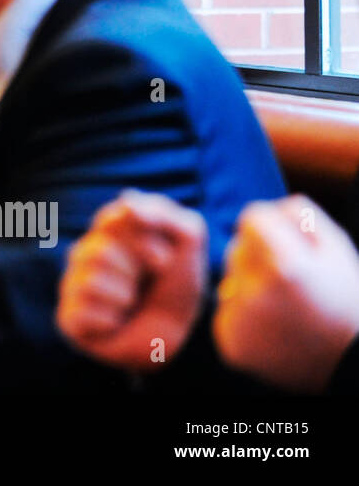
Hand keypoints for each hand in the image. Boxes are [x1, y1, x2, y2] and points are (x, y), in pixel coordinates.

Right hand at [56, 190, 207, 372]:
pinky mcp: (68, 316)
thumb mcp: (186, 245)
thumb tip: (126, 198)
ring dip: (123, 296)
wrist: (175, 338)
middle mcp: (85, 253)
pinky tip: (116, 323)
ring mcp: (73, 284)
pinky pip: (82, 310)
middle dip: (134, 271)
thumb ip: (164, 214)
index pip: (111, 219)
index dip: (141, 239)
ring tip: (131, 304)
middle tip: (146, 284)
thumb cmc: (175, 288)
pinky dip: (110, 320)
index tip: (165, 260)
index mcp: (109, 231)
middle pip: (99, 250)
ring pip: (90, 280)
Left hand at [213, 195, 358, 391]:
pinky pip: (226, 311)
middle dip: (257, 256)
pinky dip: (243, 314)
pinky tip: (271, 326)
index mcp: (285, 266)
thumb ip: (302, 217)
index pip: (252, 217)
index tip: (288, 242)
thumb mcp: (339, 252)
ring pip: (229, 280)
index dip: (271, 225)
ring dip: (248, 284)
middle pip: (236, 248)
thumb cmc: (347, 304)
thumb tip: (270, 206)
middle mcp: (256, 293)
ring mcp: (240, 321)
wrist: (348, 365)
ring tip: (283, 305)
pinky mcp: (230, 344)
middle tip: (289, 281)